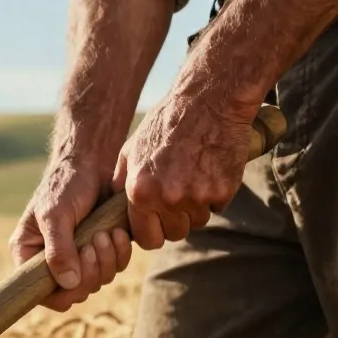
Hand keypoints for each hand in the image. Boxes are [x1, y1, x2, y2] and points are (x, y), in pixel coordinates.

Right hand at [10, 159, 131, 311]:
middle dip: (90, 272)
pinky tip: (117, 232)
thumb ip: (58, 250)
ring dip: (107, 261)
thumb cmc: (66, 184)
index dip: (61, 292)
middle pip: (73, 292)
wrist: (92, 162)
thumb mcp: (55, 215)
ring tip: (106, 233)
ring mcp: (77, 257)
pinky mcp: (100, 251)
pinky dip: (119, 254)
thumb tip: (68, 283)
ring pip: (96, 282)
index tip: (76, 272)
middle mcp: (51, 261)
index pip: (40, 293)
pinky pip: (113, 268)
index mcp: (29, 254)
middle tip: (95, 243)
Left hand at [115, 89, 256, 249]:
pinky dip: (215, 195)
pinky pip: (218, 207)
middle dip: (176, 221)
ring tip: (194, 178)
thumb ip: (123, 182)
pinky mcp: (223, 191)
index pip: (146, 238)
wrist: (209, 100)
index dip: (152, 233)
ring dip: (196, 208)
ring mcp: (197, 197)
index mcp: (141, 192)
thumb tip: (114, 205)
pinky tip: (210, 170)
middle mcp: (168, 199)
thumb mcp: (131, 150)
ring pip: (198, 222)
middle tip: (178, 200)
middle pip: (174, 233)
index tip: (157, 224)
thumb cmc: (166, 123)